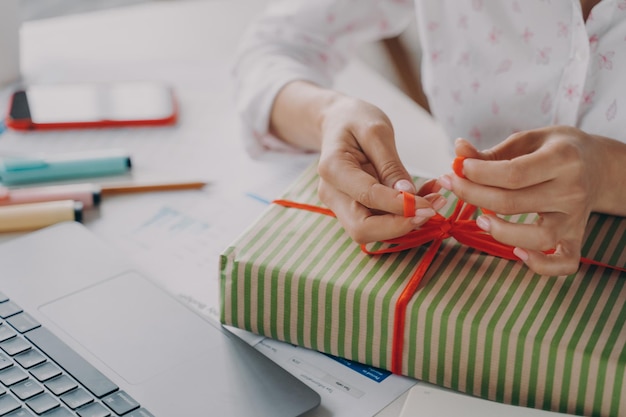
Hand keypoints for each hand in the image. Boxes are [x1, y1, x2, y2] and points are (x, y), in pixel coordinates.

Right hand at [316, 95, 445, 242]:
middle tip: (431, 210)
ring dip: (405, 222)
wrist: (337, 122)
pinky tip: (425, 196)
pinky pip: (379, 219)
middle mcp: (332, 193)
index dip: (399, 206)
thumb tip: (407, 194)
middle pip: (362, 229)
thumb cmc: (354, 119)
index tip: (428, 205)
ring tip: (435, 199)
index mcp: (333, 169)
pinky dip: (404, 214)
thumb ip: (390, 164)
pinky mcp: (355, 208)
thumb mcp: (376, 130)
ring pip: (372, 230)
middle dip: (398, 226)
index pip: (366, 196)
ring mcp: (341, 204)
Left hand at [439, 126, 612, 275]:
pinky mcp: (577, 238)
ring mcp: (576, 218)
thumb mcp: (529, 140)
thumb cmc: (557, 150)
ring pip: (537, 238)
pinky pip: (564, 263)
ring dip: (501, 233)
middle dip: (473, 195)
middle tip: (454, 186)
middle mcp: (572, 190)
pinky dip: (541, 265)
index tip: (458, 168)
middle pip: (513, 203)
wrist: (601, 165)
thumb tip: (459, 150)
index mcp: (562, 159)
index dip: (478, 174)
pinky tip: (516, 252)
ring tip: (481, 221)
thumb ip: (493, 152)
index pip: (512, 174)